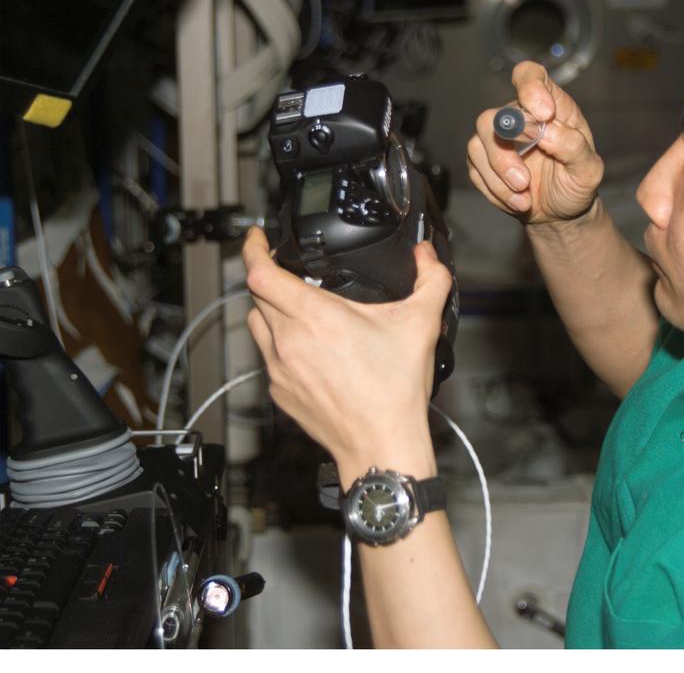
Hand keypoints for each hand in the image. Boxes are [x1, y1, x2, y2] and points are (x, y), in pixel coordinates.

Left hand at [241, 227, 451, 473]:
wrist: (380, 446)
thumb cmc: (394, 393)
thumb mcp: (422, 324)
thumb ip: (431, 280)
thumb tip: (427, 255)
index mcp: (315, 317)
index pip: (260, 272)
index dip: (252, 248)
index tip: (256, 237)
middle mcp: (289, 341)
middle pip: (257, 295)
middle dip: (268, 277)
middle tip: (287, 270)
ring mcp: (279, 369)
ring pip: (258, 326)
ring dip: (270, 310)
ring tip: (296, 308)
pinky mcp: (280, 392)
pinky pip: (268, 358)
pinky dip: (280, 345)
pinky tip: (308, 349)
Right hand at [467, 61, 604, 225]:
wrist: (560, 212)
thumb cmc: (576, 182)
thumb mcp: (588, 170)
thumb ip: (574, 147)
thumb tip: (547, 130)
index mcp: (550, 106)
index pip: (530, 76)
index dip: (531, 87)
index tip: (544, 114)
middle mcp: (519, 117)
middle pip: (495, 116)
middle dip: (505, 153)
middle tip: (523, 181)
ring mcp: (497, 138)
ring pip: (478, 144)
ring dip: (499, 176)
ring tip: (524, 199)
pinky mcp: (482, 161)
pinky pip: (475, 170)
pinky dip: (496, 190)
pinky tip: (517, 201)